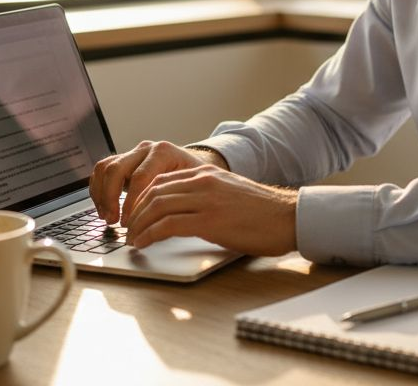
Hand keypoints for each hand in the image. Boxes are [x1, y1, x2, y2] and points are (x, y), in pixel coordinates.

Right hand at [88, 140, 224, 223]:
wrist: (196, 168)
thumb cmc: (196, 181)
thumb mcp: (193, 188)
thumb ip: (176, 200)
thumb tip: (160, 225)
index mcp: (164, 152)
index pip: (140, 177)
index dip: (131, 203)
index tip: (129, 223)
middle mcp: (146, 149)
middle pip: (117, 169)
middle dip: (111, 198)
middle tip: (114, 221)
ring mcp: (133, 153)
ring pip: (105, 168)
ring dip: (101, 195)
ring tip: (107, 217)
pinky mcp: (123, 161)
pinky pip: (102, 171)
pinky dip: (98, 190)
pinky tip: (103, 209)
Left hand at [123, 166, 297, 256]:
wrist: (289, 217)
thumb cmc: (263, 213)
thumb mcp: (229, 195)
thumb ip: (204, 198)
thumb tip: (181, 216)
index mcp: (207, 174)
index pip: (161, 182)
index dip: (141, 200)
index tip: (134, 216)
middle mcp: (203, 181)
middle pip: (153, 192)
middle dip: (134, 213)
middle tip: (128, 230)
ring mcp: (206, 199)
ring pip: (156, 206)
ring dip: (138, 225)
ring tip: (132, 240)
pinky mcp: (210, 220)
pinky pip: (168, 224)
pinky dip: (150, 235)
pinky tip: (144, 244)